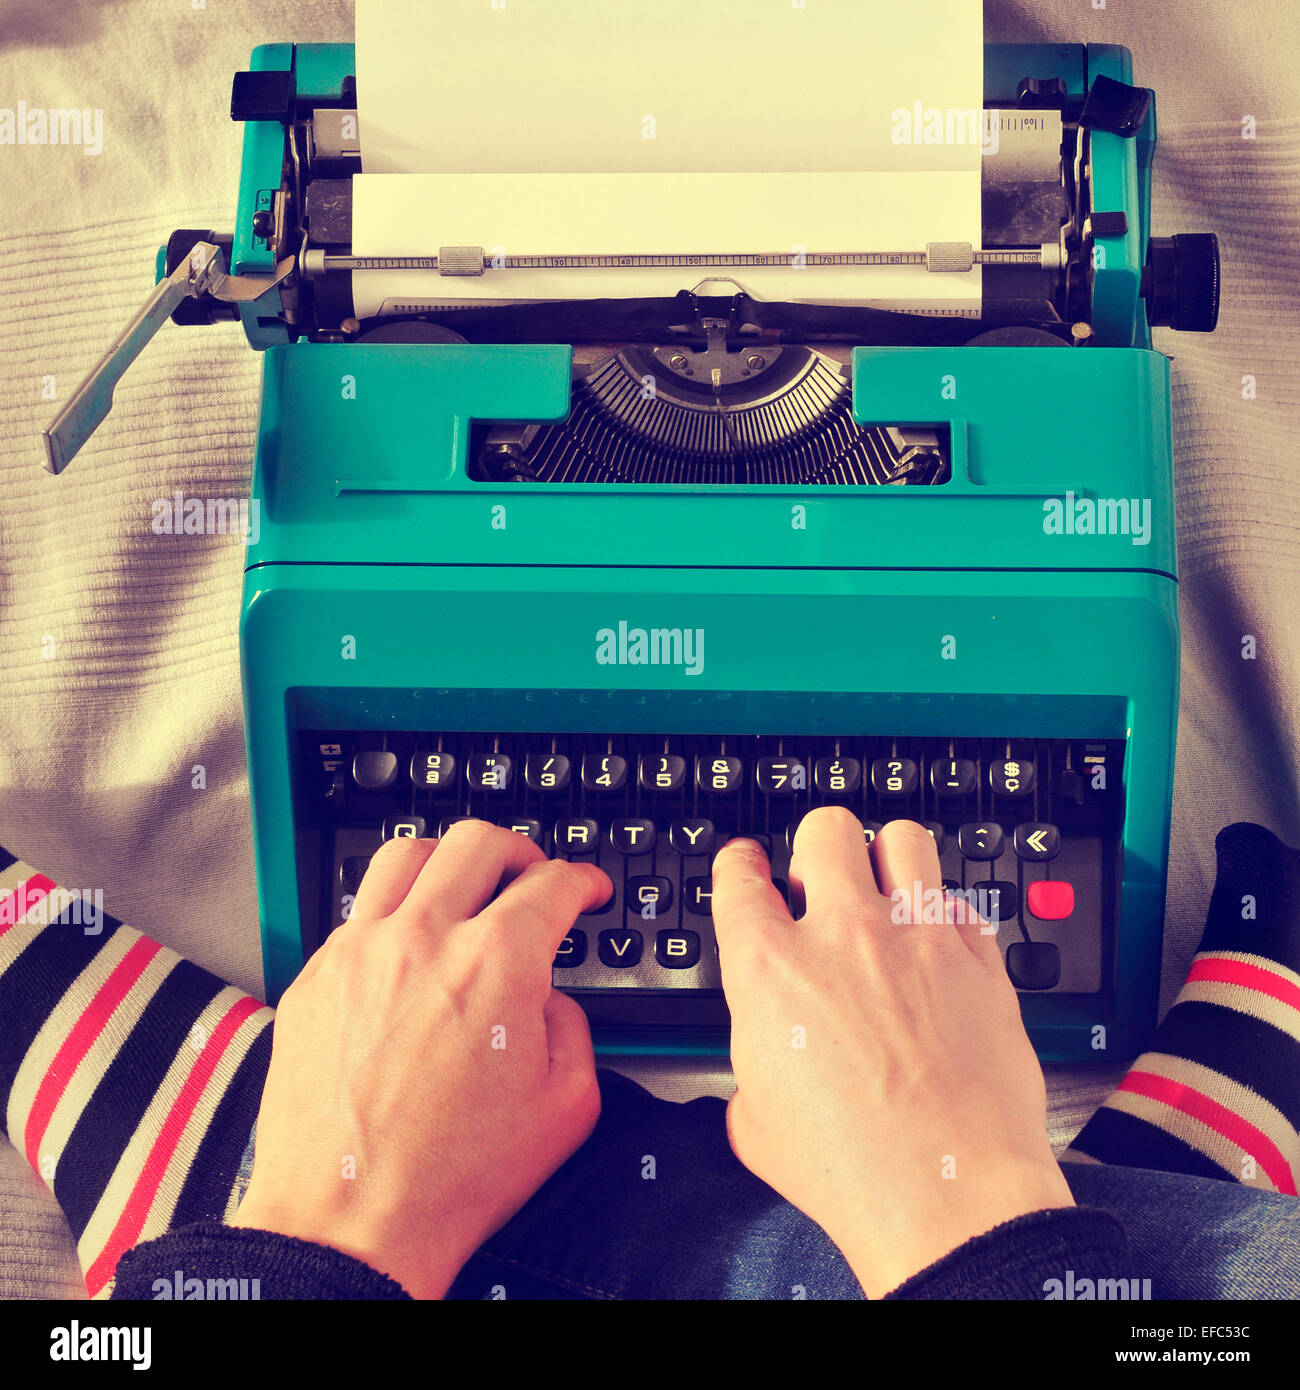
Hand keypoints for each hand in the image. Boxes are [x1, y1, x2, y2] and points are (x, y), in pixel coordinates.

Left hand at [232, 822, 610, 1297]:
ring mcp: (359, 953)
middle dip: (520, 851)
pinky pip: (355, 913)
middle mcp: (424, 940)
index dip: (581, 879)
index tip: (584, 890)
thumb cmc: (449, 1179)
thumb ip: (572, 1026)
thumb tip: (549, 996)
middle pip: (478, 842)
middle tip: (531, 875)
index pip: (551, 883)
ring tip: (462, 888)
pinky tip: (405, 948)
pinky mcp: (314, 980)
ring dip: (447, 863)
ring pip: (405, 855)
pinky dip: (391, 914)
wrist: (348, 1227)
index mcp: (496, 964)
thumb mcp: (565, 1106)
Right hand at [712, 809, 1072, 1297]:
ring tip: (888, 888)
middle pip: (825, 829)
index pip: (740, 874)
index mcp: (771, 968)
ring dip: (888, 858)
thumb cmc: (854, 1169)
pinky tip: (938, 945)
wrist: (948, 1197)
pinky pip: (961, 901)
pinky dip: (944, 914)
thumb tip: (765, 1062)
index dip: (740, 865)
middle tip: (824, 880)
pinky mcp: (980, 959)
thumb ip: (753, 1062)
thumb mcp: (756, 1119)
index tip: (749, 868)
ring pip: (904, 839)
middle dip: (817, 848)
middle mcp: (844, 936)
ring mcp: (918, 940)